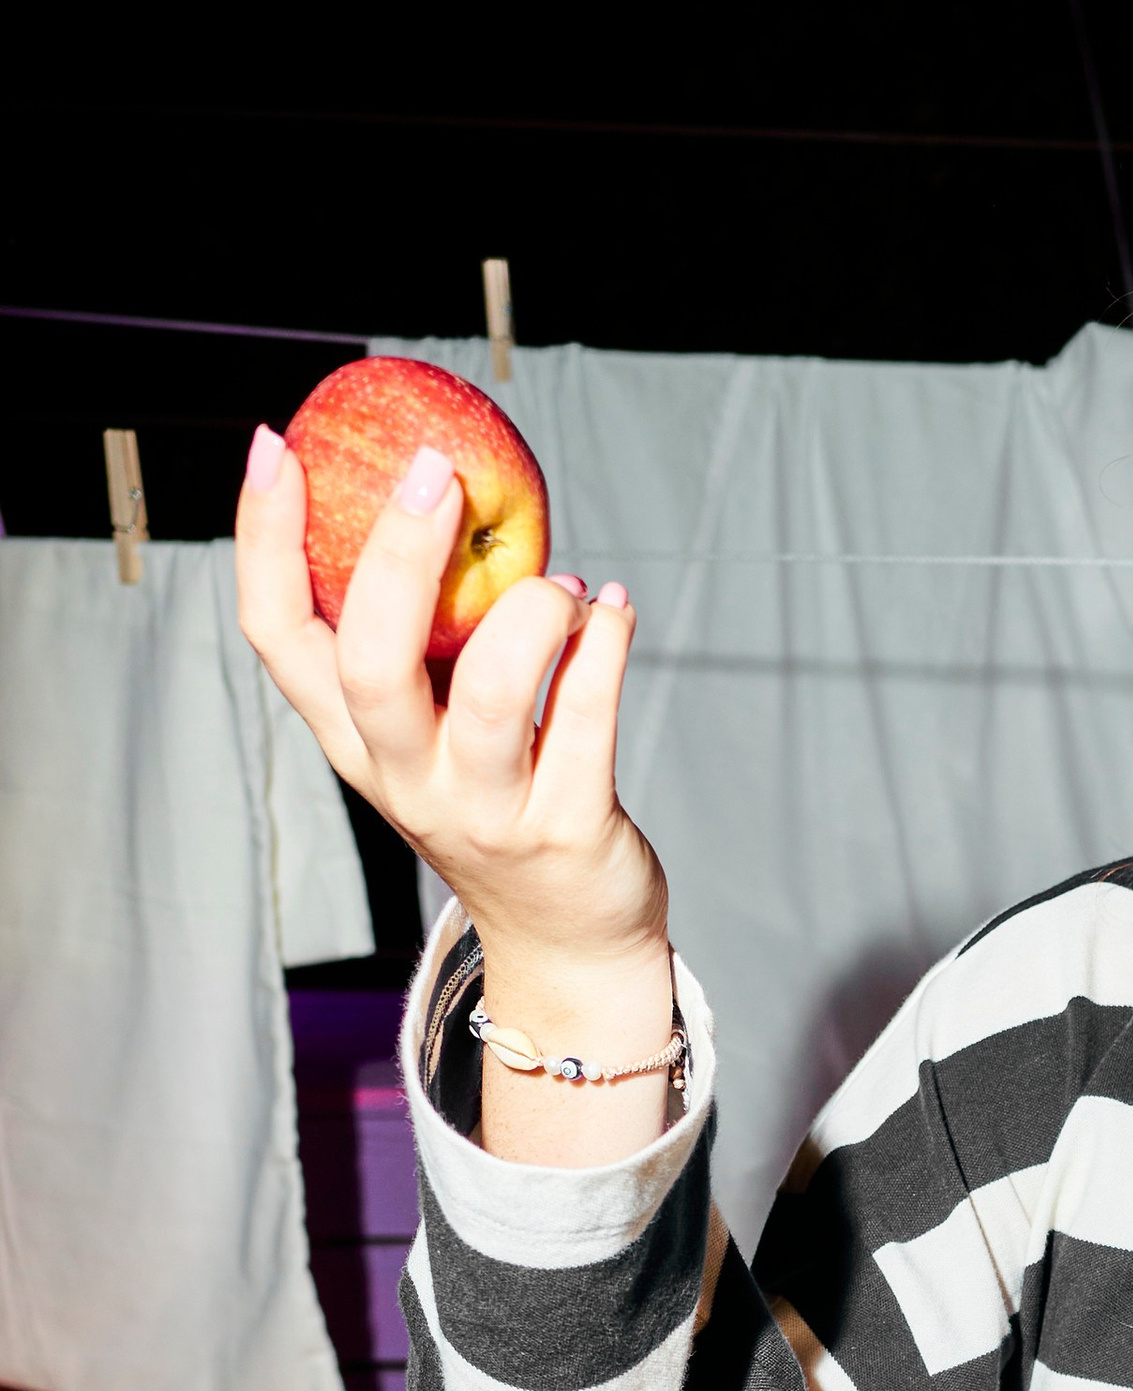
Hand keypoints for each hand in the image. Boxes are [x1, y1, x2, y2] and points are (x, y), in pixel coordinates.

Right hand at [236, 423, 672, 1157]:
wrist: (564, 941)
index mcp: (357, 744)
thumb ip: (420, 642)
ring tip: (565, 587)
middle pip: (371, 662)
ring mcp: (488, 812)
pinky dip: (607, 645)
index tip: (274, 448)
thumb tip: (430, 491)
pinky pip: (589, 717)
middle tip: (436, 472)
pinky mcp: (569, 830)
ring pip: (495, 694)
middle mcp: (408, 781)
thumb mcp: (429, 733)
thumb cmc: (497, 807)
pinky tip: (613, 612)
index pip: (277, 639)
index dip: (262, 541)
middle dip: (399, 555)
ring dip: (535, 611)